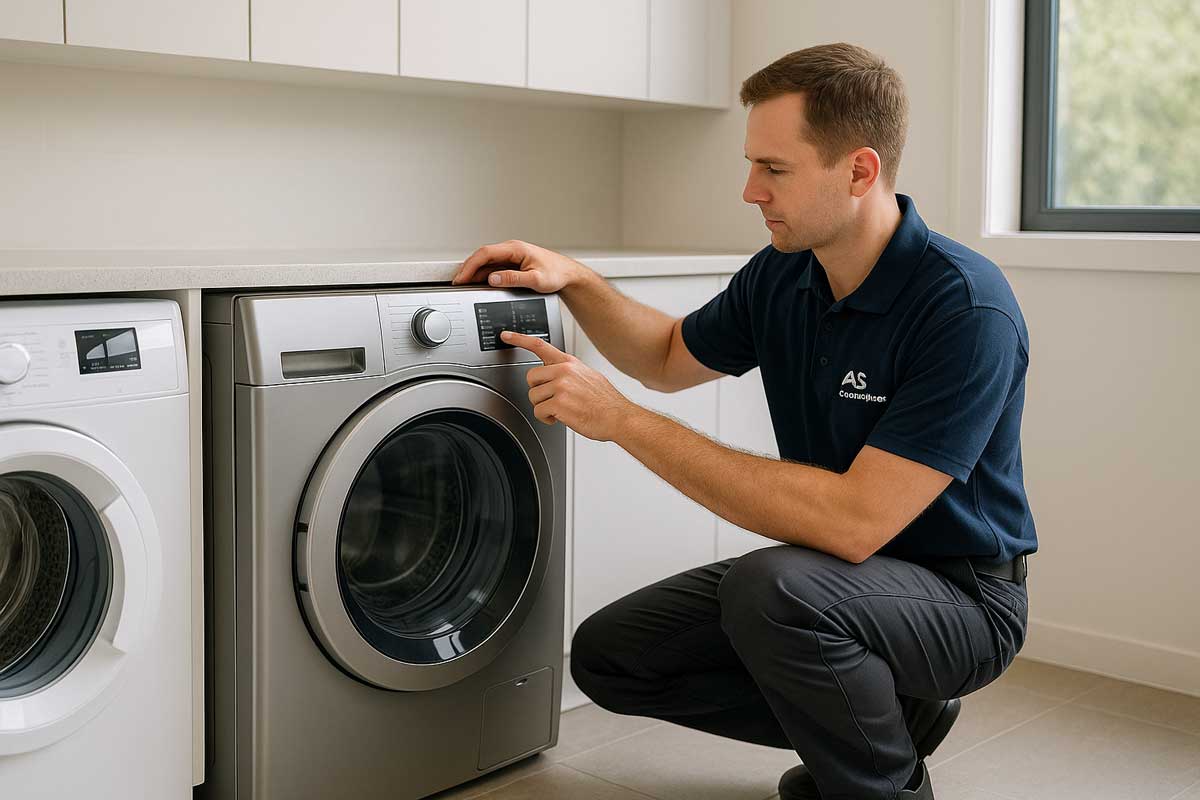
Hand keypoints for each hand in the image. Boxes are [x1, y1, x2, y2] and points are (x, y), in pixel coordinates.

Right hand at [452, 239, 586, 292]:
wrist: (568, 274)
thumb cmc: (556, 273)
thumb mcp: (535, 279)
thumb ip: (513, 279)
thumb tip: (493, 279)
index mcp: (515, 249)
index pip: (485, 253)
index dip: (470, 265)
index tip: (461, 277)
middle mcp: (511, 249)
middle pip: (482, 256)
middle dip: (467, 269)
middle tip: (457, 282)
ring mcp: (511, 256)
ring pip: (486, 262)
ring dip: (474, 272)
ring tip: (464, 284)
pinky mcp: (512, 263)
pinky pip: (493, 267)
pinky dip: (483, 275)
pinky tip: (478, 283)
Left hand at [502, 331, 634, 441]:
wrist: (618, 416)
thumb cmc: (605, 401)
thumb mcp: (588, 376)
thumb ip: (569, 372)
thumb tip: (556, 375)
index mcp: (569, 363)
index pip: (540, 345)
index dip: (520, 339)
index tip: (506, 336)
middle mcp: (564, 371)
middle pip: (531, 377)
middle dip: (538, 391)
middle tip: (552, 398)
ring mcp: (561, 386)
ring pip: (533, 397)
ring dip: (544, 407)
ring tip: (562, 410)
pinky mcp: (559, 403)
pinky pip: (538, 412)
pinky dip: (547, 419)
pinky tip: (561, 418)